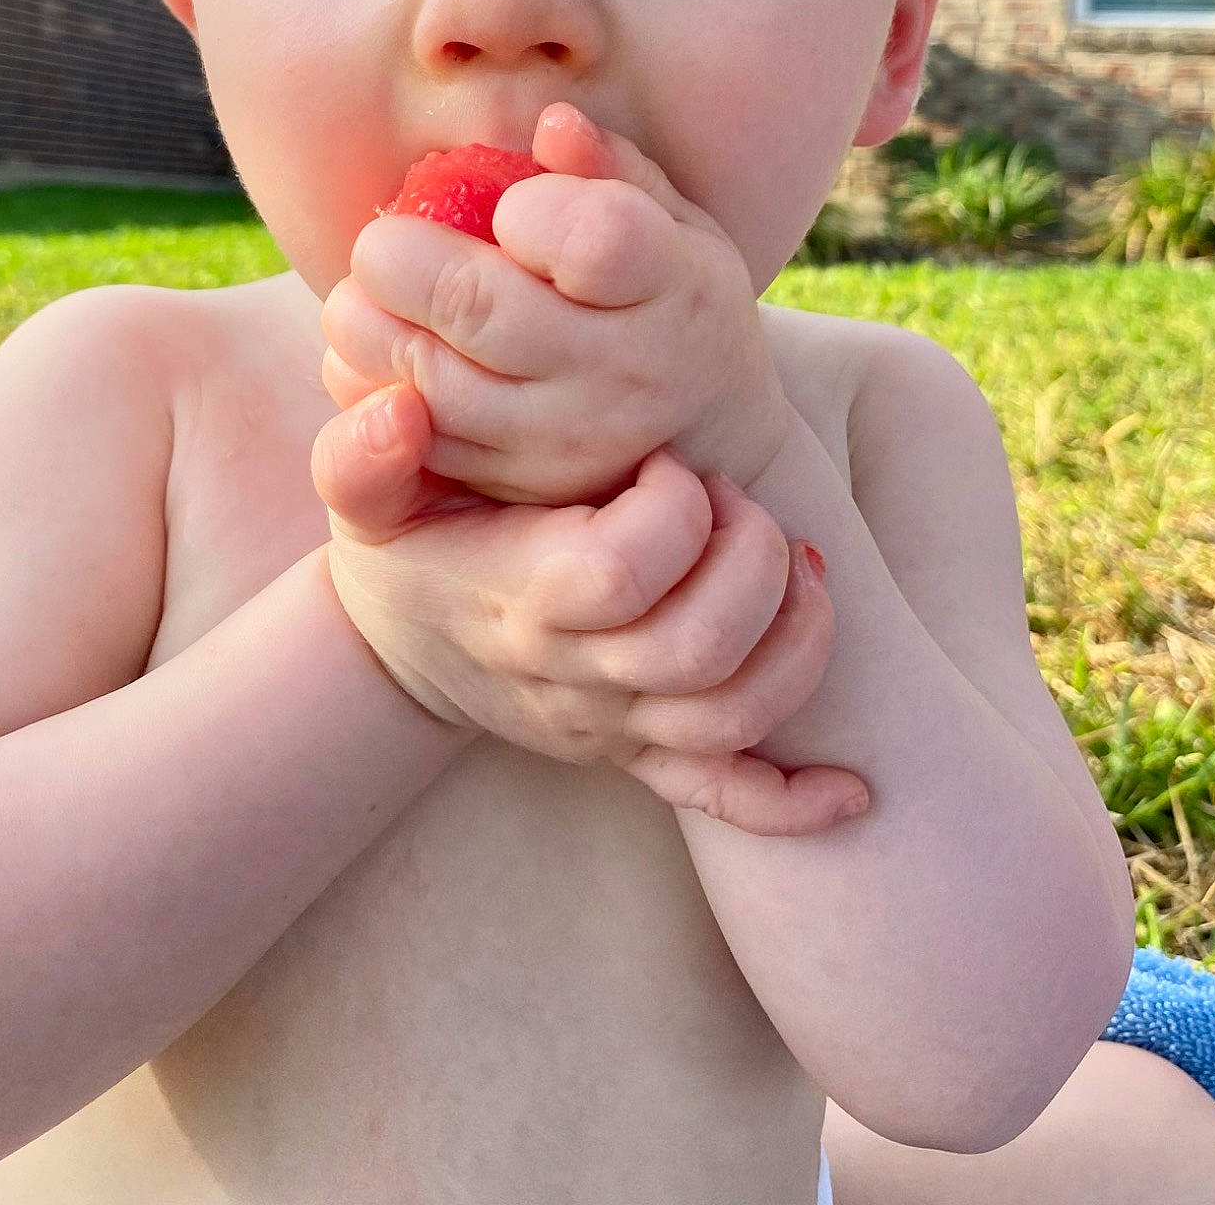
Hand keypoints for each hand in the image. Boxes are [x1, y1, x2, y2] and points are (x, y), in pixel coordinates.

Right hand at [312, 379, 867, 836]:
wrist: (398, 647)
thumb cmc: (404, 545)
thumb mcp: (366, 497)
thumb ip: (364, 455)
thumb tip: (398, 411)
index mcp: (520, 598)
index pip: (624, 571)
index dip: (673, 508)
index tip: (669, 461)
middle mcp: (574, 675)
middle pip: (698, 648)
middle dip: (750, 559)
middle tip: (736, 502)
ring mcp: (613, 725)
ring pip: (732, 717)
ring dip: (795, 641)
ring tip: (799, 565)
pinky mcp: (638, 755)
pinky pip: (724, 797)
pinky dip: (794, 802)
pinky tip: (850, 788)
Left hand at [321, 102, 790, 508]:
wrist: (713, 438)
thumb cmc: (672, 297)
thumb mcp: (674, 223)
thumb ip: (611, 169)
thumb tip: (550, 123)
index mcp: (672, 282)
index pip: (594, 242)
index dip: (530, 214)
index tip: (508, 211)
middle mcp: (626, 368)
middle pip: (483, 308)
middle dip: (401, 262)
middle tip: (378, 241)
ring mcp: (573, 437)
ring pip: (436, 380)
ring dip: (369, 328)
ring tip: (361, 295)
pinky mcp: (524, 484)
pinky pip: (426, 438)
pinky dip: (377, 391)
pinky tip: (370, 354)